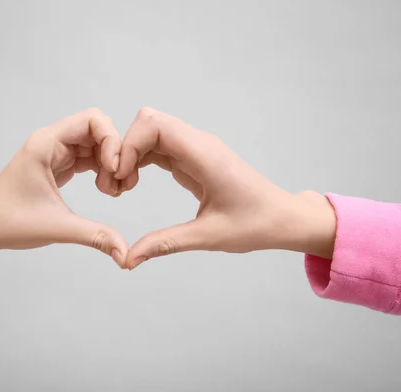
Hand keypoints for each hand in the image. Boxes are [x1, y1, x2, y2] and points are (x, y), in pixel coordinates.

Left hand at [0, 108, 128, 267]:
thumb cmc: (7, 221)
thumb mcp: (56, 227)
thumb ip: (95, 236)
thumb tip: (125, 254)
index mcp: (46, 144)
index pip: (92, 120)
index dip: (111, 140)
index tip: (114, 169)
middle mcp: (51, 142)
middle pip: (98, 130)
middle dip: (115, 153)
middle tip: (119, 182)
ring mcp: (55, 153)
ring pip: (95, 144)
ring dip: (110, 163)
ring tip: (113, 190)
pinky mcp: (58, 166)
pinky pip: (88, 158)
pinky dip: (102, 170)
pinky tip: (105, 189)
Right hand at [116, 108, 336, 269]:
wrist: (283, 218)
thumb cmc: (255, 225)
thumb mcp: (208, 236)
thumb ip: (165, 243)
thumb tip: (128, 259)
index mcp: (204, 155)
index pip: (154, 125)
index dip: (129, 144)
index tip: (119, 176)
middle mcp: (199, 144)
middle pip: (149, 122)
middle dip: (125, 147)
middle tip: (117, 183)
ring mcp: (196, 149)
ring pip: (151, 132)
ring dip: (131, 153)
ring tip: (123, 186)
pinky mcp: (193, 158)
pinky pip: (160, 147)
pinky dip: (141, 159)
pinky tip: (134, 182)